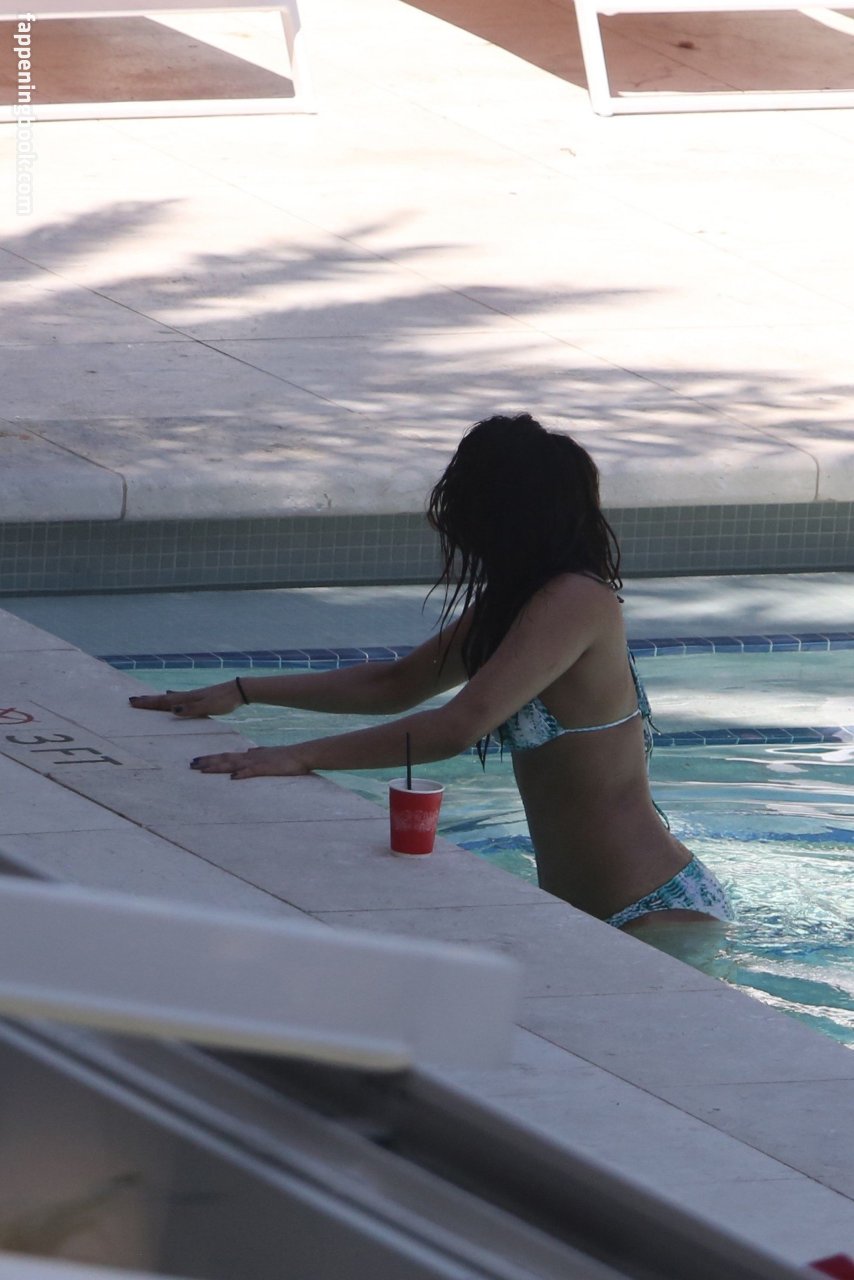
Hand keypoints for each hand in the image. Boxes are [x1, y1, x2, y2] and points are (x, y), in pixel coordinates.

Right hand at [128, 681, 242, 718]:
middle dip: (148, 700)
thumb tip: (172, 710)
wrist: (240, 691)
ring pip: (171, 697)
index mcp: (188, 698)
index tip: (132, 701)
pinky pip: (180, 698)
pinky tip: (171, 695)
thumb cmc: (225, 700)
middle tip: (132, 700)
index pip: (164, 701)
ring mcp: (194, 696)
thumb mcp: (208, 707)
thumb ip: (191, 709)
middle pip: (164, 698)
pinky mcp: (201, 697)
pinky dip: (172, 697)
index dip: (148, 702)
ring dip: (158, 699)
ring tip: (147, 699)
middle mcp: (188, 695)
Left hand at [190, 746, 311, 778]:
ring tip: (202, 769)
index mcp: (249, 756)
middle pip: (224, 759)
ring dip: (217, 766)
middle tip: (191, 764)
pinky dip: (241, 774)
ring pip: (232, 764)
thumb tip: (248, 751)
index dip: (211, 758)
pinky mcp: (266, 769)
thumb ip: (257, 753)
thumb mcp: (268, 753)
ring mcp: (256, 763)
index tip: (198, 760)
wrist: (301, 754)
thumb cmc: (286, 757)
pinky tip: (232, 778)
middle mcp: (249, 758)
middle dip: (207, 761)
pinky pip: (251, 772)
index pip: (226, 756)